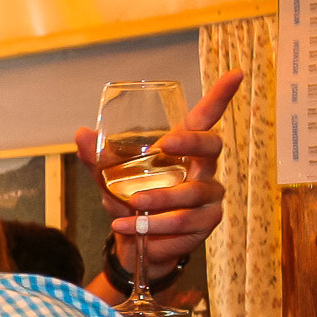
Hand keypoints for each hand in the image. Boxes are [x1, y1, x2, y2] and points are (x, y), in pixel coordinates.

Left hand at [76, 70, 238, 273]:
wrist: (136, 243)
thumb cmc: (130, 200)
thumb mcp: (109, 177)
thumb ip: (97, 157)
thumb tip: (82, 133)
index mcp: (183, 150)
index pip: (205, 119)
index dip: (220, 97)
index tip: (235, 73)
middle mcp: (203, 168)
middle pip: (212, 146)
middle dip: (192, 142)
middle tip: (166, 144)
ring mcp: (208, 196)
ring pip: (192, 193)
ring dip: (160, 198)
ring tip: (132, 204)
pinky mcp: (206, 222)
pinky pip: (185, 223)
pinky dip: (154, 226)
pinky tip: (130, 226)